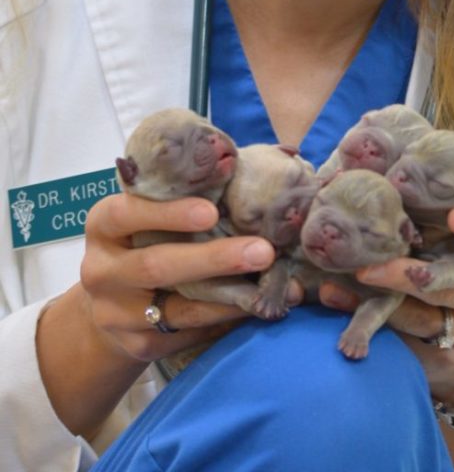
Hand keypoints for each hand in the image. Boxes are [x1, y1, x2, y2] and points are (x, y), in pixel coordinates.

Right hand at [79, 191, 277, 363]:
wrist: (109, 305)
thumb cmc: (141, 241)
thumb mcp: (143, 216)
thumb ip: (175, 202)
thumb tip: (242, 185)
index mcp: (103, 226)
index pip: (126, 214)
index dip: (168, 213)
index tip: (211, 211)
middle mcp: (102, 271)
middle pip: (157, 266)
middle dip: (215, 259)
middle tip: (263, 251)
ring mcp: (116, 314)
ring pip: (180, 308)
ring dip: (233, 296)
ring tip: (275, 285)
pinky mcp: (139, 345)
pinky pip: (190, 332)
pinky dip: (227, 318)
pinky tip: (256, 307)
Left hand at [319, 206, 453, 406]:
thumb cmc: (452, 261)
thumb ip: (432, 211)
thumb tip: (364, 168)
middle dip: (415, 274)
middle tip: (372, 267)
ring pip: (431, 314)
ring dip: (385, 296)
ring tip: (351, 277)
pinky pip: (412, 338)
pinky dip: (376, 318)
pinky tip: (340, 299)